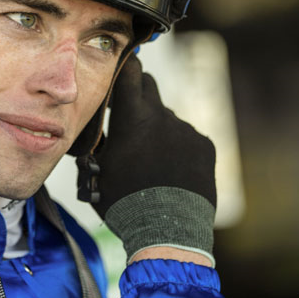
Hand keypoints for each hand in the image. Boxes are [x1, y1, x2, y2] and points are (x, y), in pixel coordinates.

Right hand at [88, 53, 216, 262]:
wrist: (167, 232)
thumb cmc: (123, 201)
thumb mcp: (96, 169)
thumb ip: (98, 140)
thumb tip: (92, 126)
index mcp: (132, 116)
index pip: (129, 70)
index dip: (122, 65)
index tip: (116, 70)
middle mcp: (162, 115)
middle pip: (149, 85)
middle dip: (137, 94)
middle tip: (127, 116)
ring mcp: (186, 129)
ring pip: (166, 117)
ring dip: (157, 128)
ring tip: (150, 161)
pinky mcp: (205, 145)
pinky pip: (186, 136)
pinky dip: (177, 147)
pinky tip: (171, 170)